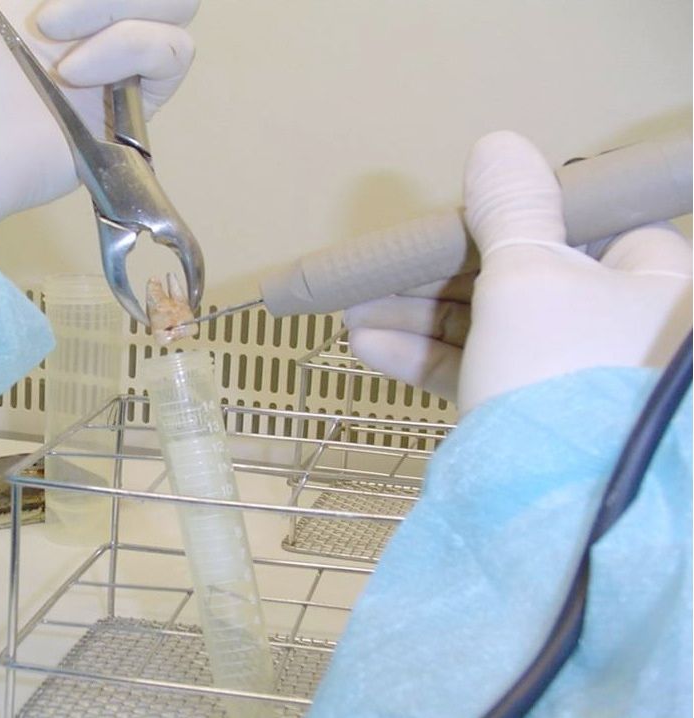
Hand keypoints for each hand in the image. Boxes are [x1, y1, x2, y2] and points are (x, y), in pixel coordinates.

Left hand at [0, 0, 198, 236]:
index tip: (39, 0)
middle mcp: (88, 16)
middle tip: (50, 14)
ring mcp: (112, 55)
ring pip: (177, 5)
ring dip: (120, 6)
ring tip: (52, 35)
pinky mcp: (131, 104)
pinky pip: (173, 53)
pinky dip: (133, 49)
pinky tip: (76, 73)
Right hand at [346, 131, 691, 413]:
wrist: (559, 517)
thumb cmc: (562, 370)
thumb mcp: (531, 275)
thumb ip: (512, 207)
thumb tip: (499, 144)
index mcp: (648, 280)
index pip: (578, 224)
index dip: (512, 218)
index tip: (455, 225)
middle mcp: (619, 325)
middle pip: (519, 275)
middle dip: (438, 273)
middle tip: (379, 272)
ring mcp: (574, 374)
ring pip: (490, 325)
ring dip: (417, 316)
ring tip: (352, 311)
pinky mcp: (534, 415)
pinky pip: (480, 370)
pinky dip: (427, 357)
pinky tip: (365, 347)